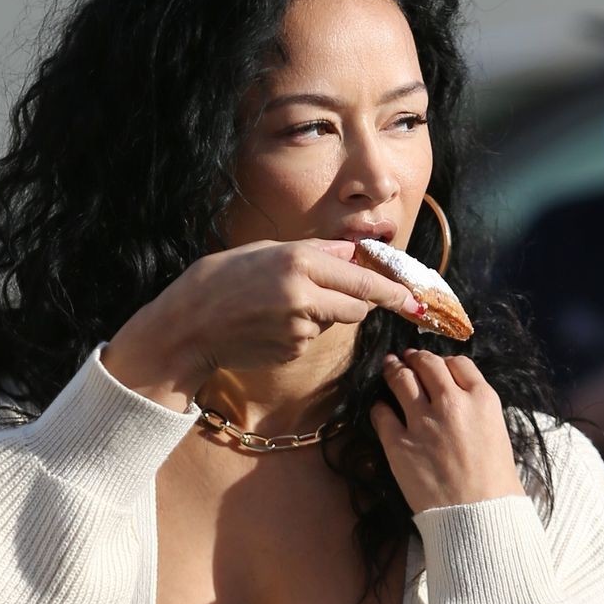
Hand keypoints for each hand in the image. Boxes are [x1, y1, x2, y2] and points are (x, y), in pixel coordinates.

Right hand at [111, 239, 424, 388]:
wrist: (187, 326)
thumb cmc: (220, 280)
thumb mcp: (267, 252)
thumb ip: (315, 253)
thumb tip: (353, 254)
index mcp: (299, 264)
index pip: (363, 282)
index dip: (393, 292)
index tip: (416, 300)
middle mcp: (304, 298)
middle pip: (357, 306)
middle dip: (354, 301)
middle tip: (325, 294)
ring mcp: (298, 330)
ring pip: (332, 322)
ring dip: (319, 314)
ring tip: (277, 306)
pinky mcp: (290, 352)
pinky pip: (309, 339)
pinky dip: (297, 331)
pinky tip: (267, 325)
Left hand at [369, 346, 525, 513]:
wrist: (478, 517)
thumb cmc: (496, 484)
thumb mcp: (498, 434)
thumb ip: (477, 411)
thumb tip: (459, 401)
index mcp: (482, 399)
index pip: (459, 364)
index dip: (445, 362)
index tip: (438, 366)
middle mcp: (451, 403)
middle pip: (427, 364)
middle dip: (416, 358)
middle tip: (407, 358)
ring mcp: (422, 421)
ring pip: (401, 379)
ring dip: (393, 370)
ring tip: (389, 368)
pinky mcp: (398, 443)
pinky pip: (381, 413)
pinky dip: (380, 407)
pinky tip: (381, 408)